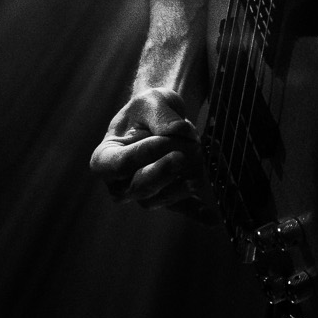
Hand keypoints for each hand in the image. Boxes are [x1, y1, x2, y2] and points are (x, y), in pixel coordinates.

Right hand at [88, 88, 218, 219]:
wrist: (162, 117)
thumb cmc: (148, 109)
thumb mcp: (150, 101)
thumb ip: (161, 115)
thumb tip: (178, 132)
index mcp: (106, 158)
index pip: (120, 165)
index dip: (143, 155)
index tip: (165, 139)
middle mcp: (120, 184)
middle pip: (141, 187)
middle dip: (166, 169)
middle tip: (188, 149)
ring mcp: (144, 195)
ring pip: (162, 198)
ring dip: (184, 179)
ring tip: (198, 153)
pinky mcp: (169, 200)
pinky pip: (182, 209)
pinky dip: (197, 212)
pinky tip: (211, 217)